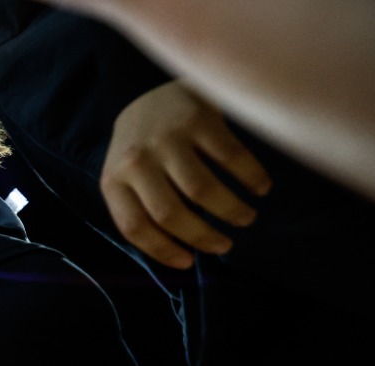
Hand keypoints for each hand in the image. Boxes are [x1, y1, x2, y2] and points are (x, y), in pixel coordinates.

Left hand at [102, 81, 270, 268]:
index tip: (188, 262)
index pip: (134, 227)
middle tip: (224, 245)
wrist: (153, 94)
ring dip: (230, 211)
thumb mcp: (128, 180)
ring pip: (202, 189)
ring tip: (245, 218)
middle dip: (203, 236)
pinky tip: (260, 188)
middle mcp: (136, 160)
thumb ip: (143, 208)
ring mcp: (167, 138)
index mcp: (113, 181)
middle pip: (171, 213)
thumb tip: (180, 254)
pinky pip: (231, 157)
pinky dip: (251, 177)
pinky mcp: (198, 118)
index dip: (162, 250)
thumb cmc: (142, 150)